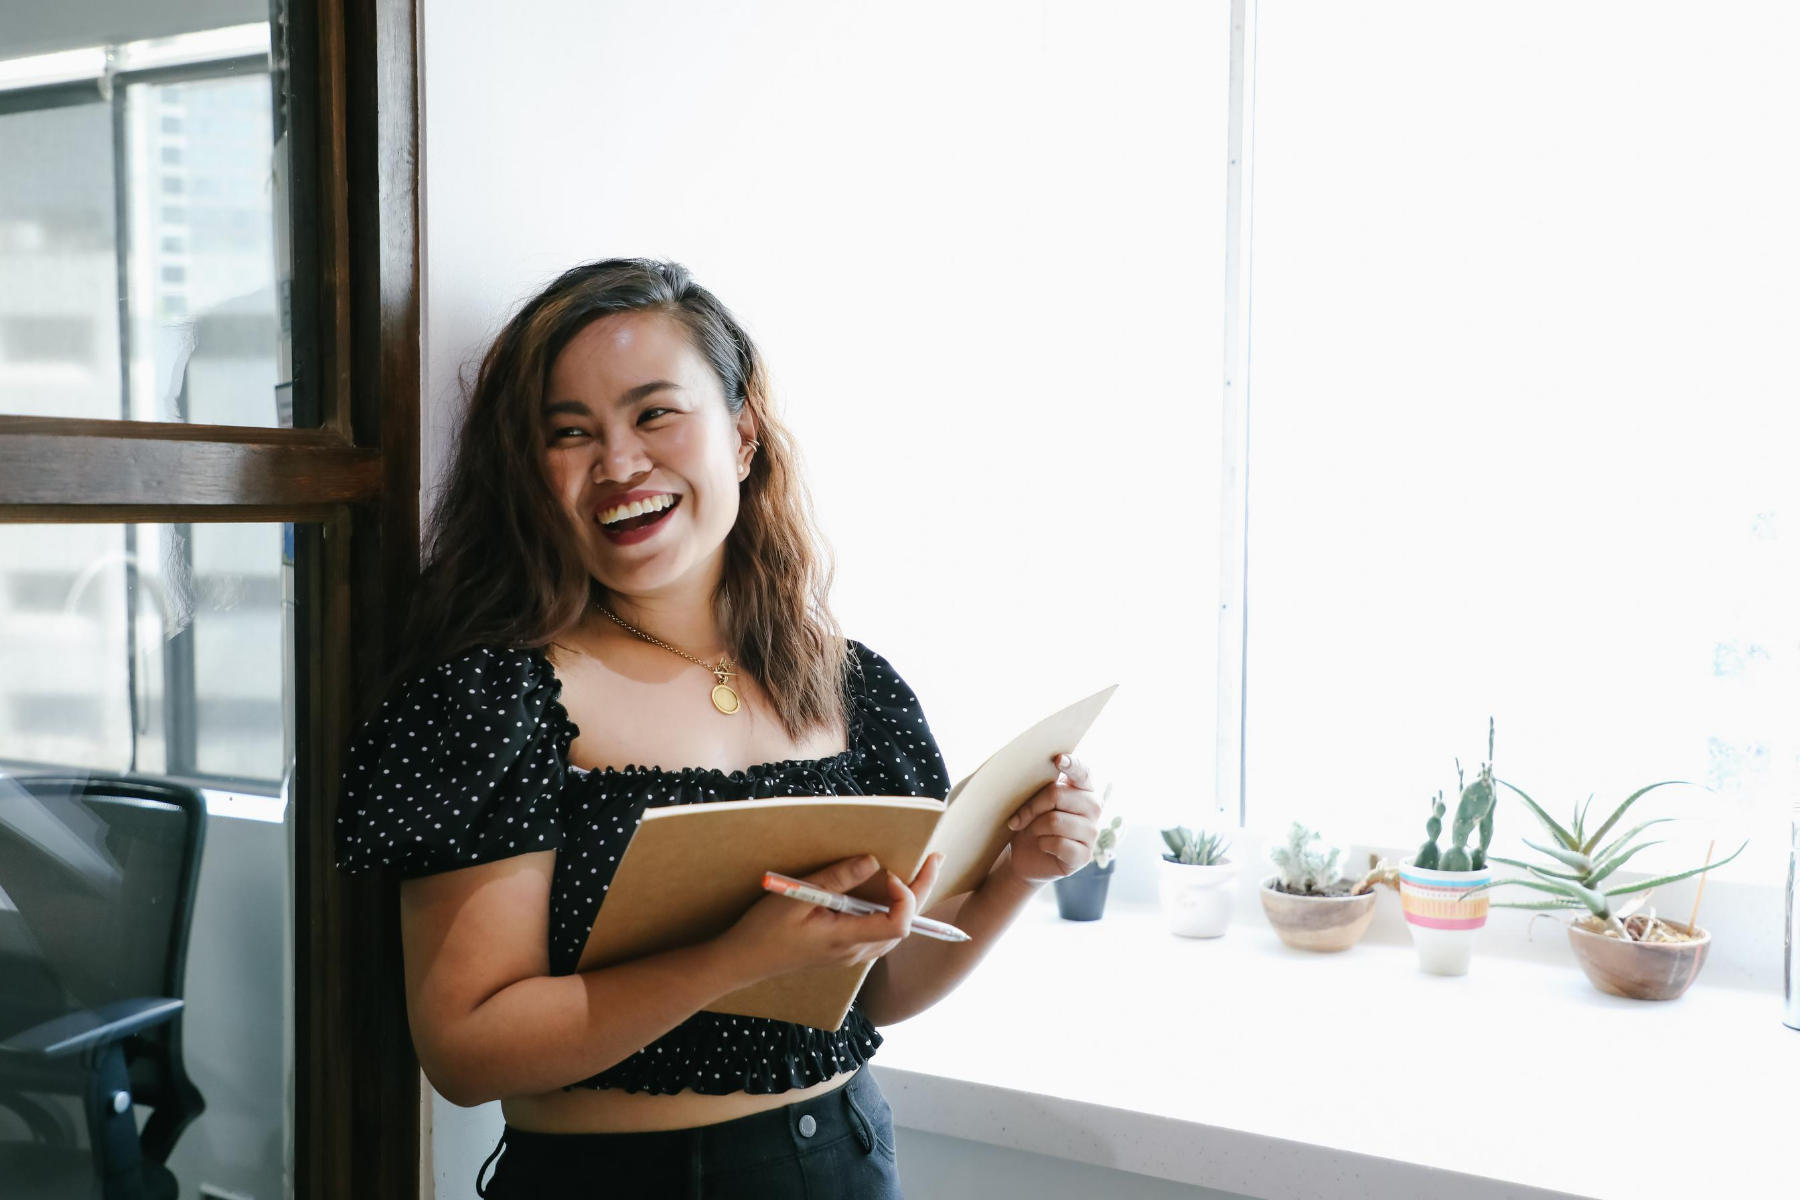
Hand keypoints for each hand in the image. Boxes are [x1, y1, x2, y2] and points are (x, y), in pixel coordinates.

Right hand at [716, 852, 944, 985]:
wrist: (742, 962)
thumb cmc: (763, 930)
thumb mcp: (796, 897)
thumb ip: (836, 879)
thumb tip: (872, 861)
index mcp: (845, 940)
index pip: (898, 923)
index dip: (905, 895)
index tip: (890, 871)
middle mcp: (854, 952)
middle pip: (904, 926)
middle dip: (921, 891)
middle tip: (933, 858)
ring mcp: (850, 955)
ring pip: (894, 932)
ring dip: (909, 901)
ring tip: (918, 872)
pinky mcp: (842, 951)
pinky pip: (879, 933)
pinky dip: (892, 911)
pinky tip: (889, 893)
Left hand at [1002, 753, 1102, 885]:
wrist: (1025, 857)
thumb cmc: (1030, 823)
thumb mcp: (1031, 802)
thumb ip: (1039, 787)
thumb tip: (1031, 774)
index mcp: (1082, 788)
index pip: (1082, 771)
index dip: (1072, 764)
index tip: (1058, 759)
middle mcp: (1093, 807)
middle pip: (1058, 795)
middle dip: (1032, 807)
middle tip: (1017, 818)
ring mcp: (1091, 832)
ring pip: (1055, 821)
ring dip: (1035, 828)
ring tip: (1034, 832)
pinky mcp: (1084, 855)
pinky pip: (1059, 843)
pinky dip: (1043, 844)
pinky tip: (1043, 846)